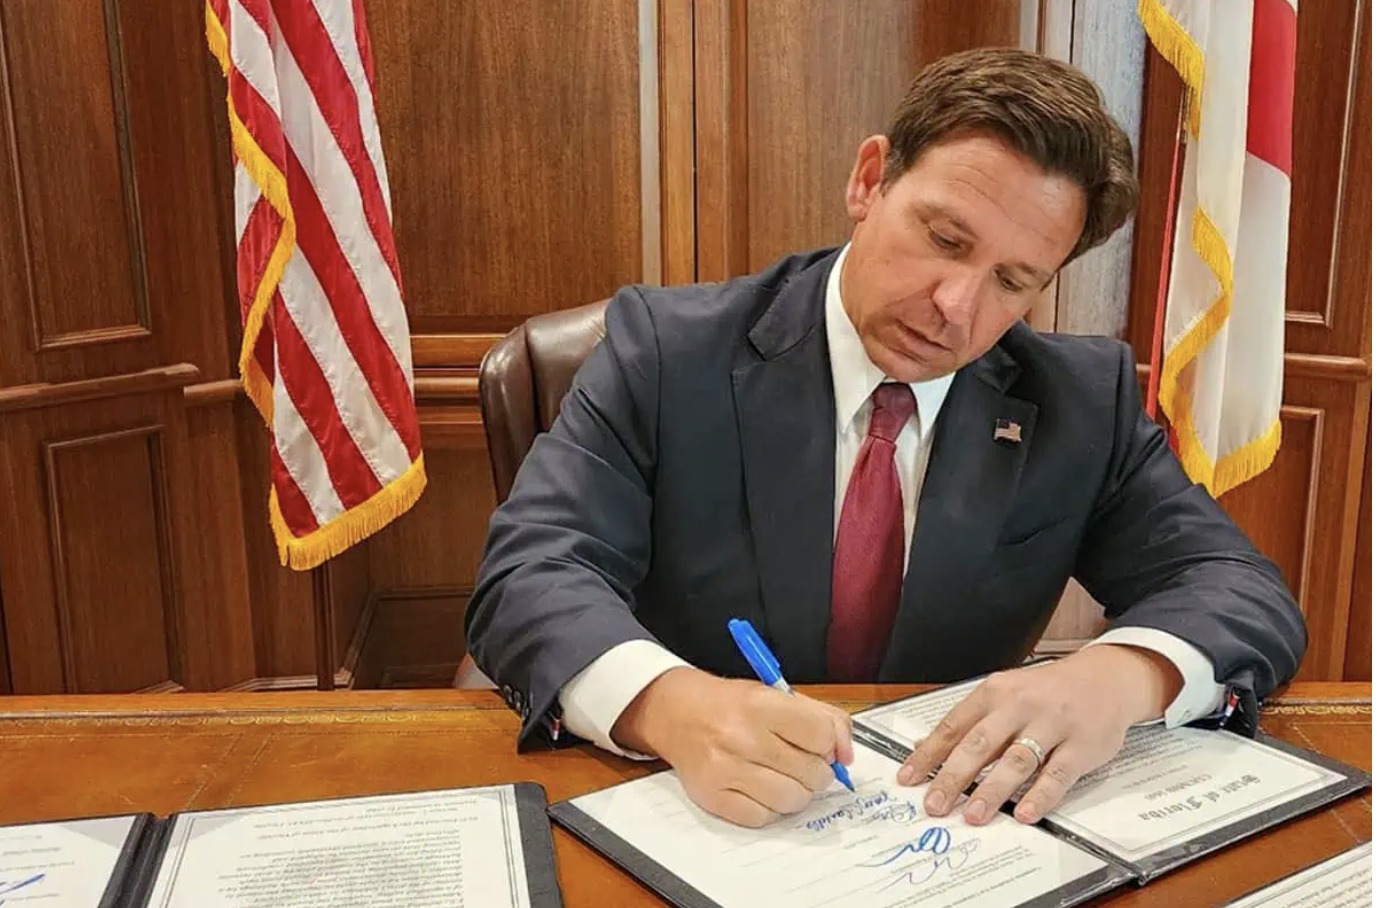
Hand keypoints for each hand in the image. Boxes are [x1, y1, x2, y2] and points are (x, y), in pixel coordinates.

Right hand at [611, 667, 854, 826]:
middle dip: (816, 772)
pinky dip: (769, 808)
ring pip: (792, 801)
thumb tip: (847, 754)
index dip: (829, 745)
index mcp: (761, 704)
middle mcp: (742, 737)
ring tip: (783, 777)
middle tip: (801, 763)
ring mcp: (725, 770)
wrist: (677, 713)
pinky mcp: (713, 797)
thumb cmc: (731, 705)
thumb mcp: (776, 694)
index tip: (821, 746)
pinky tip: (761, 789)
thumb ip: (822, 717)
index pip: (821, 735)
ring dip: (797, 793)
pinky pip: (763, 818)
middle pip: (812, 773)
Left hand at [896, 645, 1181, 825]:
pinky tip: (1025, 814)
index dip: (929, 754)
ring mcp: (1053, 724)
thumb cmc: (1046, 692)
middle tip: (934, 805)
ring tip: (972, 815)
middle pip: (980, 744)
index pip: (954, 725)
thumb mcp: (1006, 693)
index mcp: (995, 692)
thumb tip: (929, 750)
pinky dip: (1040, 795)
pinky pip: (1058, 774)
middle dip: (953, 777)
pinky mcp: (1081, 745)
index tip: (908, 779)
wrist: (1104, 679)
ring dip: (992, 790)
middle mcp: (1020, 706)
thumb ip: (973, 721)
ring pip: (1017, 760)